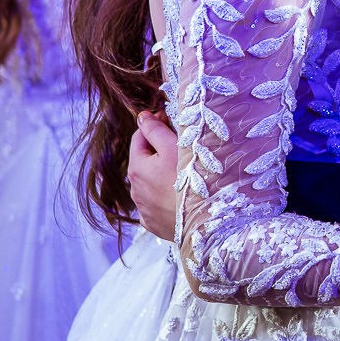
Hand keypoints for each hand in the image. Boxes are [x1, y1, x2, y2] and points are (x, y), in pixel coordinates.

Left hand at [128, 111, 178, 240]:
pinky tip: (179, 196)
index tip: (171, 122)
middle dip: (159, 151)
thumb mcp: (174, 148)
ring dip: (161, 175)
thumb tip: (142, 117)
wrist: (204, 222)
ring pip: (150, 184)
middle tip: (183, 148)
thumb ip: (155, 130)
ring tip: (184, 174)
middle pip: (144, 161)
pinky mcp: (154, 223)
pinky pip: (156, 205)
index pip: (139, 137)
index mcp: (136, 168)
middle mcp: (135, 189)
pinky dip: (164, 197)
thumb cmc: (190, 181)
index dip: (154, 125)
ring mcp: (143, 209)